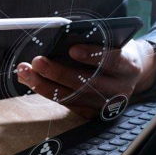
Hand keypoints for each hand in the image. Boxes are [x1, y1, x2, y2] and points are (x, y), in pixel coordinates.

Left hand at [16, 39, 155, 118]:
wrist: (128, 73)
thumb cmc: (114, 51)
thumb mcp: (111, 41)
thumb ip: (93, 41)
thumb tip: (61, 41)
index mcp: (129, 66)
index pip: (113, 61)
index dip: (93, 55)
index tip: (73, 49)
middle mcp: (119, 89)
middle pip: (86, 83)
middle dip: (58, 72)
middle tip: (37, 61)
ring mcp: (105, 104)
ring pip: (72, 97)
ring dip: (44, 85)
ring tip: (26, 72)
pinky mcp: (92, 113)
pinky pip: (66, 104)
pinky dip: (46, 92)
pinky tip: (31, 82)